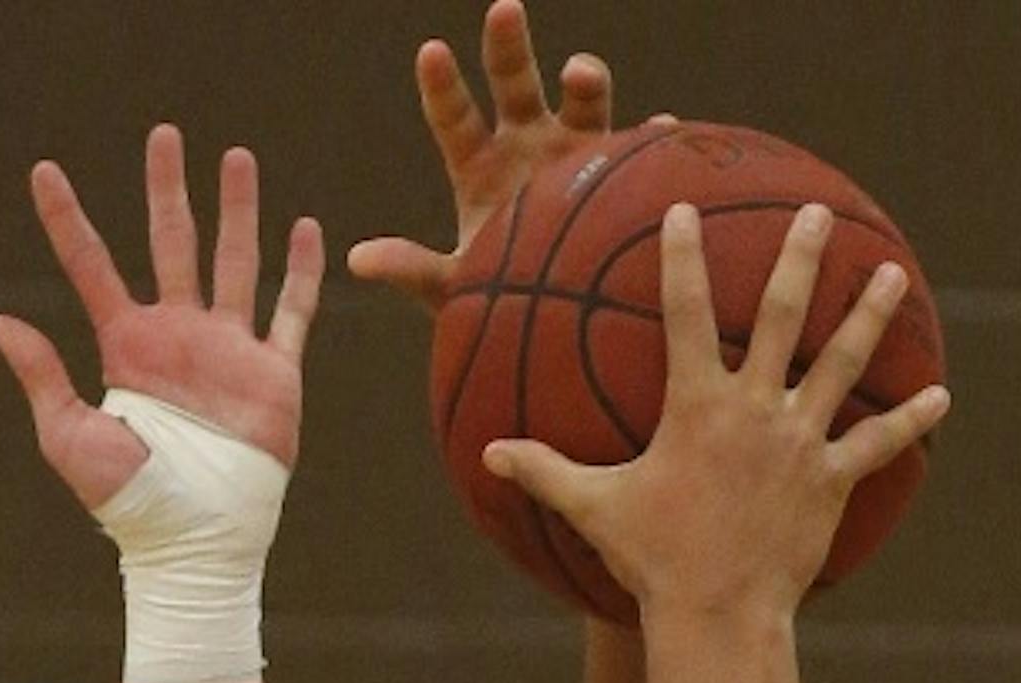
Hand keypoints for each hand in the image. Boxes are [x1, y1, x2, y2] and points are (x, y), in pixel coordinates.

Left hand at [0, 125, 323, 510]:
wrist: (196, 540)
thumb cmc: (128, 501)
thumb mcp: (69, 434)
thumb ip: (41, 375)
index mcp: (127, 346)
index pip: (91, 266)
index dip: (66, 218)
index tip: (43, 172)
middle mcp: (178, 336)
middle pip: (172, 243)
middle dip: (166, 190)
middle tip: (162, 136)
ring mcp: (228, 350)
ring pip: (236, 259)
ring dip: (237, 209)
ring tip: (235, 156)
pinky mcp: (274, 373)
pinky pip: (293, 311)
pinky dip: (302, 271)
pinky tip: (306, 228)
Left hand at [350, 0, 629, 310]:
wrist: (557, 315)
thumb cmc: (497, 296)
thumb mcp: (452, 286)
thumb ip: (411, 269)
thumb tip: (357, 260)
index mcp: (479, 166)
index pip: (453, 117)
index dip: (442, 84)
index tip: (430, 51)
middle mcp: (529, 145)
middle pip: (516, 83)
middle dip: (509, 46)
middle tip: (502, 8)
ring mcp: (578, 153)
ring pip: (584, 101)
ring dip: (584, 80)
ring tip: (579, 72)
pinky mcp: (622, 175)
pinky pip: (642, 152)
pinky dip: (652, 139)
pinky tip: (663, 128)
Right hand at [483, 204, 951, 618]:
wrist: (719, 613)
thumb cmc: (652, 559)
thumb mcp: (594, 509)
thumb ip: (543, 471)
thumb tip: (487, 453)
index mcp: (697, 407)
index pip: (687, 315)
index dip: (682, 259)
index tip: (683, 209)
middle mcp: (755, 411)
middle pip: (783, 317)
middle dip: (800, 259)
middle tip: (816, 214)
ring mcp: (800, 442)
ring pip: (843, 364)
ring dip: (869, 316)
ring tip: (892, 275)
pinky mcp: (832, 480)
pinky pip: (878, 442)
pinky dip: (909, 420)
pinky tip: (940, 396)